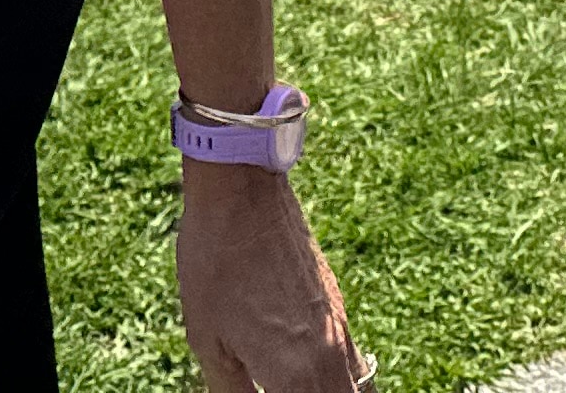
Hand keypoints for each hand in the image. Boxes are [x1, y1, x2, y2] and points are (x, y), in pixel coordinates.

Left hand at [177, 160, 361, 391]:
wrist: (242, 193)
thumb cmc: (215, 265)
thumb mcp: (209, 342)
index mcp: (296, 373)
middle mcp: (330, 355)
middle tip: (280, 391)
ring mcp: (339, 328)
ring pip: (356, 391)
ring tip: (303, 390)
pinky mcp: (336, 306)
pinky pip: (353, 364)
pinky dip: (343, 384)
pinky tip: (314, 382)